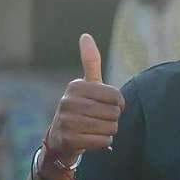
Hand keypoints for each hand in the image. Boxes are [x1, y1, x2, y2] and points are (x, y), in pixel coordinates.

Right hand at [46, 33, 125, 163]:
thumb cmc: (81, 109)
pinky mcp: (69, 140)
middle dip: (112, 119)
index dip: (119, 104)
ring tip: (95, 129)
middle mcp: (68, 101)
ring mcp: (67, 121)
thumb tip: (86, 35)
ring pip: (110, 128)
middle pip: (114, 113)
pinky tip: (92, 140)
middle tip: (99, 120)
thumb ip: (90, 62)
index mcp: (76, 86)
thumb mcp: (86, 86)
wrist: (60, 140)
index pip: (116, 96)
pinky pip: (103, 142)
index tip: (109, 106)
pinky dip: (104, 144)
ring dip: (109, 132)